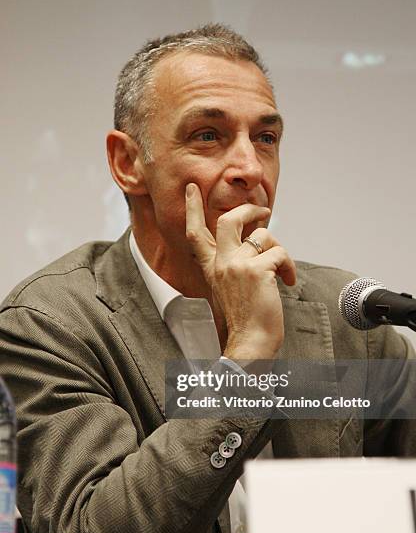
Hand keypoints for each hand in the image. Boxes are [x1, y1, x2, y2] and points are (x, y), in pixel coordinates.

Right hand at [185, 183, 295, 359]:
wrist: (251, 343)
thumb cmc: (246, 320)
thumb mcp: (230, 288)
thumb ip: (235, 265)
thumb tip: (256, 241)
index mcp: (212, 269)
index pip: (196, 234)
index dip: (193, 209)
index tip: (192, 189)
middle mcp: (221, 264)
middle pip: (229, 220)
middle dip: (249, 210)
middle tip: (263, 211)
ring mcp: (237, 266)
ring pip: (264, 237)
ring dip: (280, 252)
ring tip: (283, 273)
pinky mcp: (256, 270)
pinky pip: (280, 254)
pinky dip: (289, 267)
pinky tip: (287, 282)